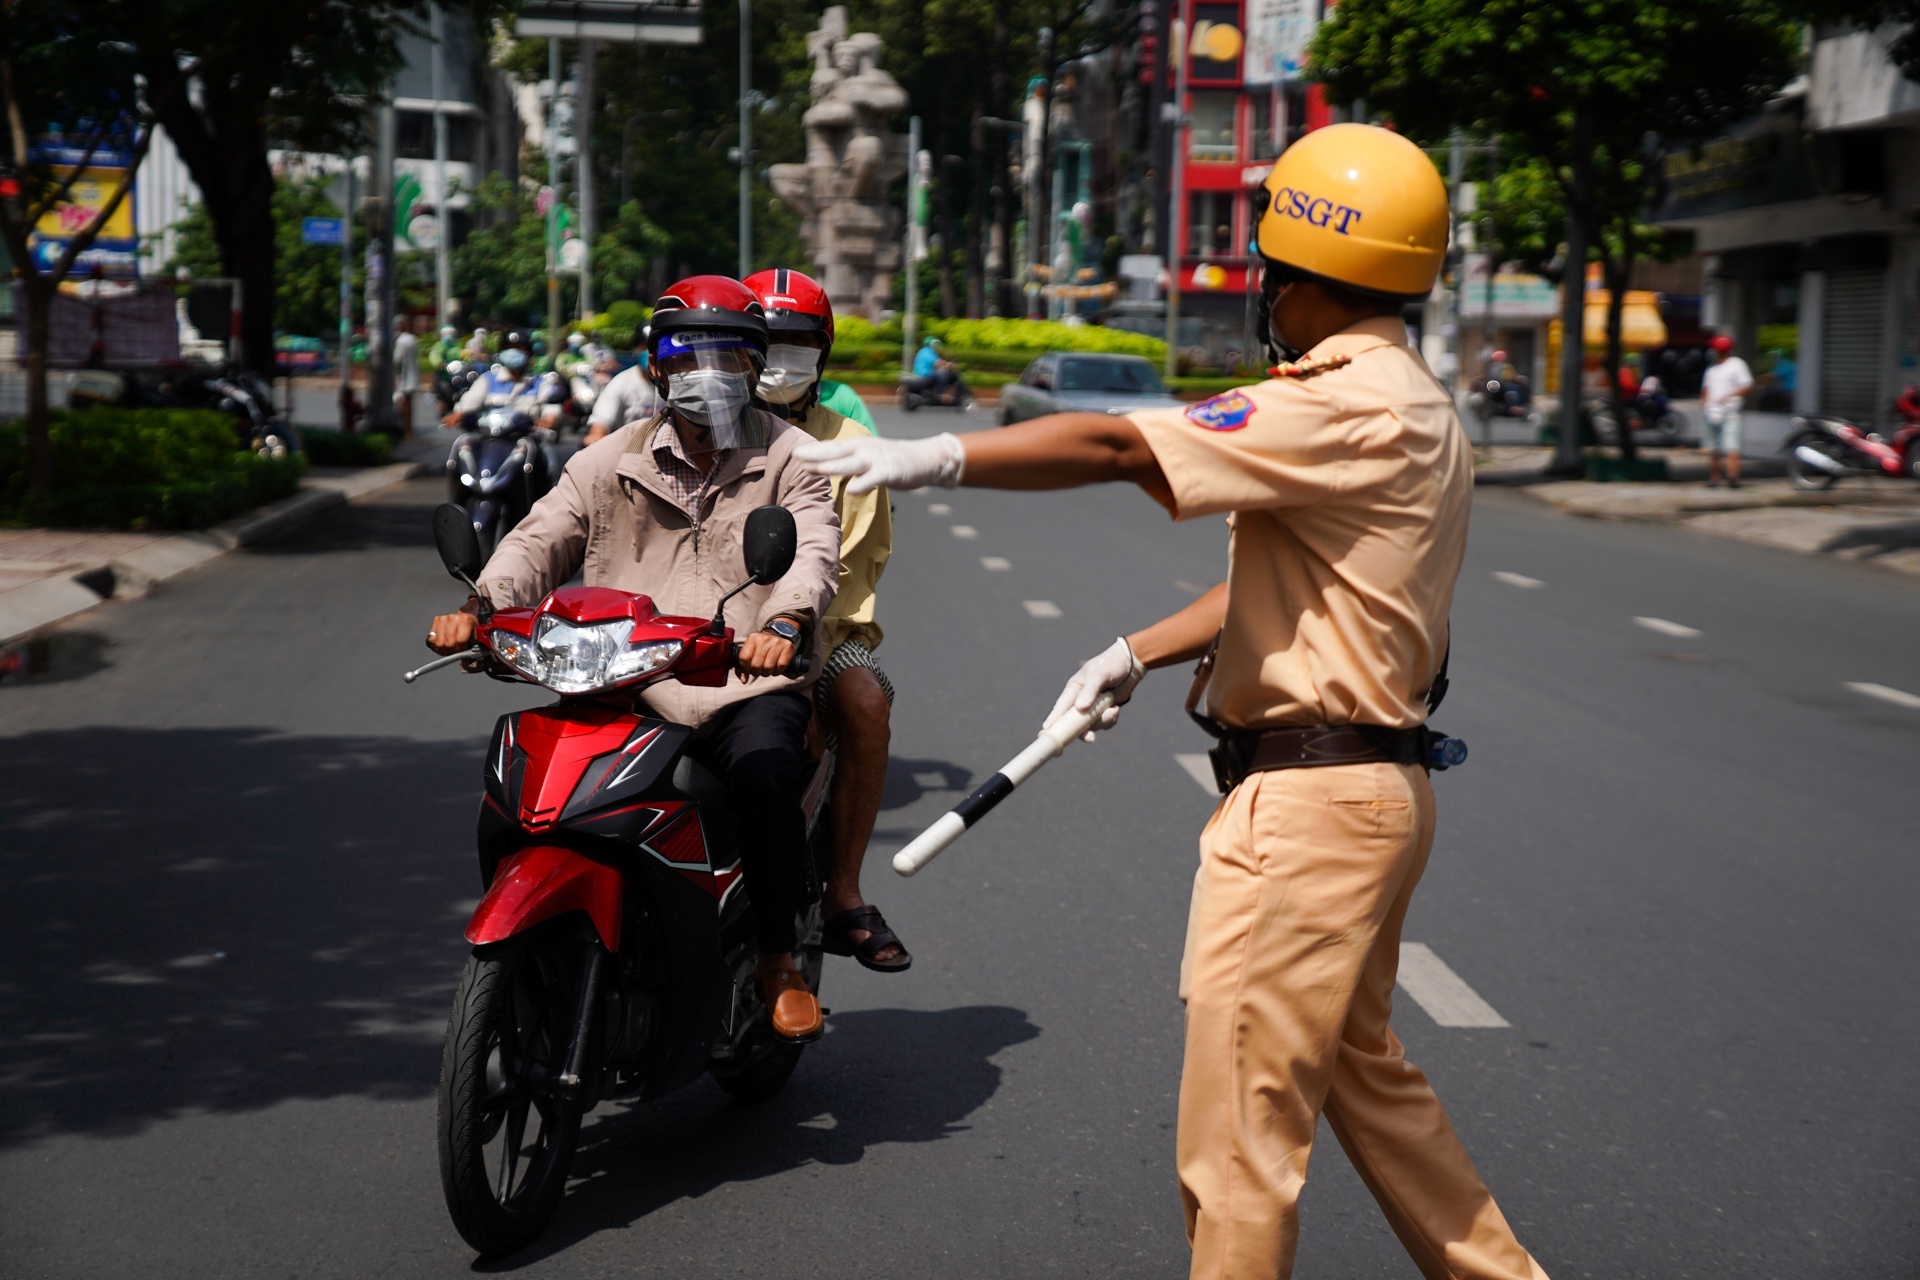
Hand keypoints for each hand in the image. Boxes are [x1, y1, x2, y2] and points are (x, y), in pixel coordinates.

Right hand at [427, 608, 476, 654]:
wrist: (468, 614)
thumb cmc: (472, 626)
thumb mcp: (477, 635)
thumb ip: (473, 648)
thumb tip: (465, 663)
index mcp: (466, 620)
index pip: (460, 641)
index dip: (460, 649)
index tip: (463, 652)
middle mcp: (453, 618)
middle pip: (448, 643)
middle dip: (452, 651)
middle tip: (456, 651)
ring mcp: (443, 619)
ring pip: (439, 643)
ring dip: (443, 649)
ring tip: (449, 648)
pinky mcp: (436, 621)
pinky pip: (432, 640)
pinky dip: (436, 646)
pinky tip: (443, 644)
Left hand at [738, 629, 796, 677]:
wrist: (780, 633)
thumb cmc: (763, 646)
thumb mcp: (751, 650)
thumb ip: (744, 665)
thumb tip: (744, 680)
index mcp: (752, 638)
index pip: (744, 658)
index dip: (745, 669)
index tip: (748, 671)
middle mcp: (764, 639)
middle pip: (756, 665)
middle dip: (756, 672)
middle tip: (759, 671)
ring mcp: (777, 642)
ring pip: (768, 667)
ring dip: (767, 673)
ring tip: (767, 670)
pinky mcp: (788, 647)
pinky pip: (781, 666)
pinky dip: (777, 671)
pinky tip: (776, 669)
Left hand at [793, 432, 964, 495]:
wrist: (926, 459)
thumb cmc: (894, 461)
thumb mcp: (869, 458)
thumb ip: (849, 462)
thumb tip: (825, 467)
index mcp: (858, 446)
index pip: (832, 447)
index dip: (813, 450)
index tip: (794, 452)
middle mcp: (865, 449)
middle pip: (837, 451)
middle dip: (816, 454)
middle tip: (796, 455)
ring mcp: (878, 459)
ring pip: (852, 462)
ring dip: (833, 465)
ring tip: (815, 469)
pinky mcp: (891, 471)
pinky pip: (875, 478)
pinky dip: (864, 483)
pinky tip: (852, 490)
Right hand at [1044, 637, 1146, 742]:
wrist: (1132, 663)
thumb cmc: (1111, 664)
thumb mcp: (1099, 675)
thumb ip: (1089, 691)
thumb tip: (1080, 708)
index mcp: (1074, 689)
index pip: (1061, 707)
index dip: (1054, 720)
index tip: (1047, 731)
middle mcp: (1080, 700)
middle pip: (1075, 721)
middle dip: (1083, 731)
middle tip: (1090, 738)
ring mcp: (1093, 707)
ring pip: (1092, 724)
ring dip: (1103, 721)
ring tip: (1113, 710)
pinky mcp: (1105, 711)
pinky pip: (1105, 723)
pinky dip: (1111, 719)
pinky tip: (1116, 708)